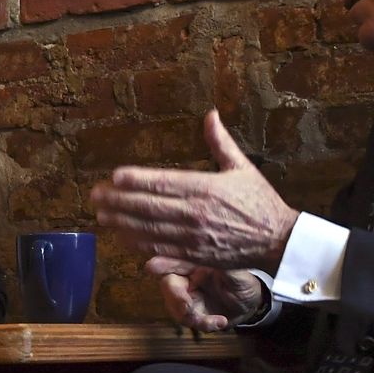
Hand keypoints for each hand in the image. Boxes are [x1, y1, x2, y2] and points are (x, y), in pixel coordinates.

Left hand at [91, 109, 298, 270]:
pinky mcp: (195, 257)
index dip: (136, 180)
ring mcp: (193, 238)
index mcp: (206, 188)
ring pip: (150, 231)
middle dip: (119, 202)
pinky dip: (141, 247)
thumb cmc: (260, 202)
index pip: (163, 183)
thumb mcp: (242, 167)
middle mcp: (196, 214)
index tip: (114, 176)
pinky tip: (124, 240)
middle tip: (96, 197)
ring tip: (102, 217)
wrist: (277, 240)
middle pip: (149, 208)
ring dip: (123, 224)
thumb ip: (220, 142)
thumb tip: (210, 115)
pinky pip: (162, 252)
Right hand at [145, 257, 267, 331]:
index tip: (151, 267)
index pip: (175, 261)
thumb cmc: (243, 282)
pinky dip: (203, 324)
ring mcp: (187, 296)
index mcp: (195, 263)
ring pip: (174, 307)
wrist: (251, 304)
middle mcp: (187, 278)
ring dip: (191, 317)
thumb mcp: (237, 273)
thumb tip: (209, 254)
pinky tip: (220, 322)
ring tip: (214, 322)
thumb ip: (221, 265)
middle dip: (175, 298)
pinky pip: (188, 320)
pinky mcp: (192, 312)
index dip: (162, 264)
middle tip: (187, 308)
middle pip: (169, 285)